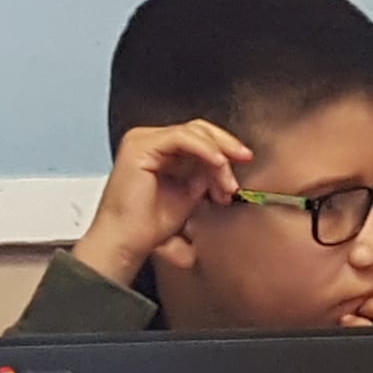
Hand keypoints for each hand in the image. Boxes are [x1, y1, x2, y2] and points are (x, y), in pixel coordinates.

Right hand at [69, 117, 249, 288]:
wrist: (127, 243)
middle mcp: (148, 141)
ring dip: (218, 155)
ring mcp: (142, 140)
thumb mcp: (189, 195)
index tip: (241, 168)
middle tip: (245, 160)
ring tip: (227, 181)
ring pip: (193, 132)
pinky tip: (218, 164)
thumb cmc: (149, 227)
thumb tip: (223, 167)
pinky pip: (181, 138)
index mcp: (157, 151)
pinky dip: (205, 149)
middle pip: (197, 130)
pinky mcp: (140, 145)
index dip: (223, 151)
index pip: (197, 138)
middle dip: (226, 147)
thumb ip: (203, 176)